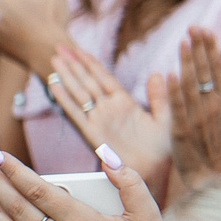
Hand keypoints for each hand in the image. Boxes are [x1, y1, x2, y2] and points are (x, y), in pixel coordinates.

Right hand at [46, 46, 171, 196]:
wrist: (158, 173)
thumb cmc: (164, 149)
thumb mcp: (166, 118)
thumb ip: (160, 97)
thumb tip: (158, 73)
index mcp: (126, 104)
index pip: (105, 78)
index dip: (91, 63)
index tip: (78, 48)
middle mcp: (110, 110)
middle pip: (88, 82)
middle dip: (74, 64)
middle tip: (58, 47)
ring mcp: (100, 121)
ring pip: (80, 93)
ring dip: (67, 76)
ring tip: (54, 59)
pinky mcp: (94, 134)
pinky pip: (77, 113)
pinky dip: (65, 98)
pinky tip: (55, 84)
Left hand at [168, 29, 220, 195]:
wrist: (216, 179)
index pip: (217, 69)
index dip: (210, 49)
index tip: (204, 31)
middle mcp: (213, 108)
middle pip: (204, 73)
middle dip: (199, 49)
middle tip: (193, 28)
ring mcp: (197, 119)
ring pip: (190, 86)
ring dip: (186, 63)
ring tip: (183, 42)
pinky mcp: (182, 131)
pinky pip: (178, 108)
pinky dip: (175, 91)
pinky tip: (171, 74)